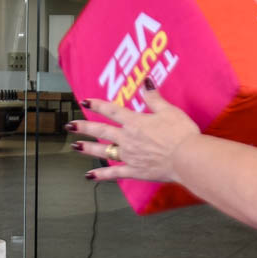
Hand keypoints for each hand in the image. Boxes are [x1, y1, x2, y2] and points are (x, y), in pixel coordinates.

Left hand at [71, 89, 198, 182]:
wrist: (186, 158)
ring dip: (88, 148)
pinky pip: (114, 174)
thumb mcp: (169, 111)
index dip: (97, 105)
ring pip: (104, 151)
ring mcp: (129, 156)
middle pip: (102, 131)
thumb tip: (145, 81)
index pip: (112, 111)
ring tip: (75, 147)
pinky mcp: (135, 171)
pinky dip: (101, 175)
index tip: (84, 101)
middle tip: (69, 126)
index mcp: (135, 122)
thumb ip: (154, 98)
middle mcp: (128, 138)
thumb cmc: (180, 133)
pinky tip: (89, 176)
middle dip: (84, 127)